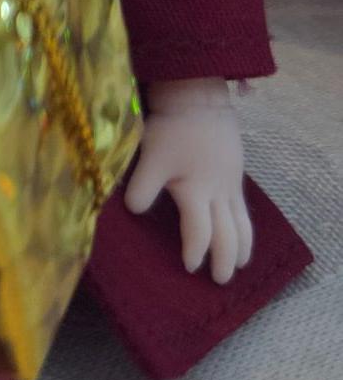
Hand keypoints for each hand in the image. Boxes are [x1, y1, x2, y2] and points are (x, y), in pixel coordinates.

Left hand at [125, 78, 252, 283]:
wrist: (199, 98)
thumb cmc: (173, 129)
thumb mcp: (151, 157)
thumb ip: (142, 187)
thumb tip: (134, 212)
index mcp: (197, 191)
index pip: (200, 232)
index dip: (195, 251)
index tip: (189, 266)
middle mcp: (219, 192)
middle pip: (228, 234)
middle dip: (225, 259)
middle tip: (220, 281)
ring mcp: (231, 183)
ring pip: (243, 223)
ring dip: (242, 246)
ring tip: (239, 265)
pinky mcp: (236, 173)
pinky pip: (244, 209)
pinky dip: (245, 227)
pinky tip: (240, 232)